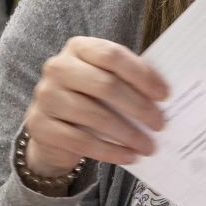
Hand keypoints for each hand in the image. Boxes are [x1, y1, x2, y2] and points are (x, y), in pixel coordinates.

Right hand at [21, 37, 168, 177]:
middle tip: (160, 124)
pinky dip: (110, 151)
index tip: (165, 95)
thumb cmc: (89, 99)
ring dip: (128, 134)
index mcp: (78, 48)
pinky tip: (129, 156)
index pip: (112, 56)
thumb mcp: (105, 82)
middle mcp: (58, 68)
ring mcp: (46, 97)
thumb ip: (127, 81)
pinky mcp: (41, 126)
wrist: (52, 127)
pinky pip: (81, 141)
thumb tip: (164, 97)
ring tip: (148, 147)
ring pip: (95, 116)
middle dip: (138, 107)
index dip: (141, 75)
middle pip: (106, 85)